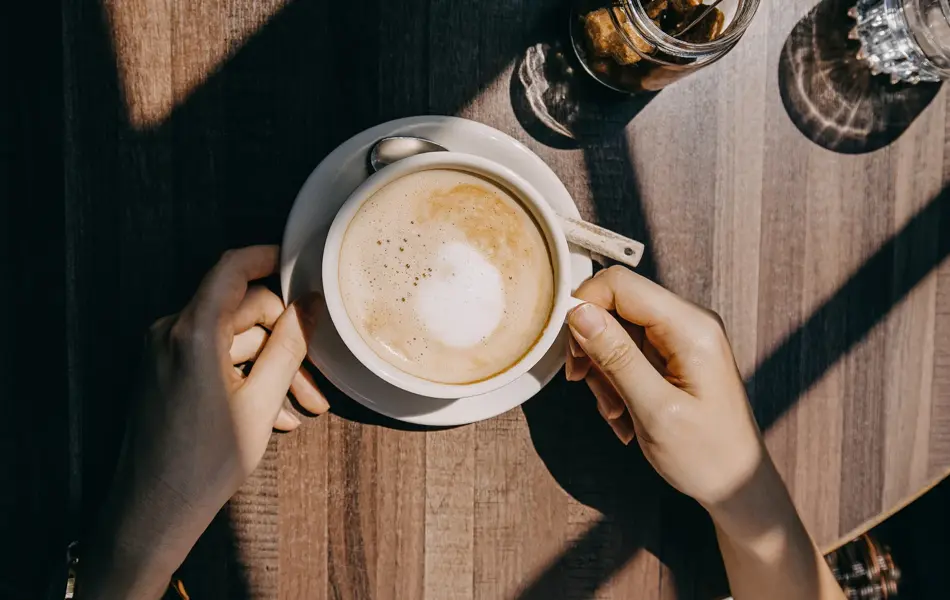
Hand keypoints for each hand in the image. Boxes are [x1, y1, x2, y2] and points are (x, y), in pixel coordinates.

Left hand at [80, 245, 328, 598]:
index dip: (267, 257)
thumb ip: (287, 348)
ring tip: (301, 408)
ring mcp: (164, 352)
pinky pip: (214, 359)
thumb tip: (308, 307)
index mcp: (193, 333)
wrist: (152, 511)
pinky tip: (274, 414)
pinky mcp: (164, 372)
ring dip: (270, 367)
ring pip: (232, 340)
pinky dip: (245, 377)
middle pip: (241, 312)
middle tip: (315, 384)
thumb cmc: (205, 462)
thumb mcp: (260, 404)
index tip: (297, 262)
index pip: (232, 269)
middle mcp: (171, 332)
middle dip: (284, 342)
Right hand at [566, 266, 845, 599]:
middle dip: (593, 348)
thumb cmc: (706, 455)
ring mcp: (681, 339)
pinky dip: (616, 382)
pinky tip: (625, 414)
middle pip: (614, 307)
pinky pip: (628, 353)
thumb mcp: (654, 410)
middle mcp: (688, 322)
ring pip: (615, 333)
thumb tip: (578, 312)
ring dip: (603, 372)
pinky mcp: (673, 356)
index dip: (584, 307)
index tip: (570, 352)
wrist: (737, 487)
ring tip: (616, 413)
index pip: (620, 284)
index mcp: (691, 327)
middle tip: (588, 388)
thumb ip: (616, 356)